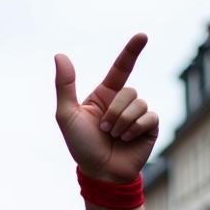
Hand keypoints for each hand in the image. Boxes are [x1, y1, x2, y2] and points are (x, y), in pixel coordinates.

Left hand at [54, 35, 158, 183]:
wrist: (100, 173)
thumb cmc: (81, 146)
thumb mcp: (67, 115)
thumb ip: (65, 86)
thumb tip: (60, 55)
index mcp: (105, 96)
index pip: (121, 68)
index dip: (132, 51)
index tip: (142, 36)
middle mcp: (123, 103)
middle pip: (129, 90)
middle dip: (114, 111)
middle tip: (104, 130)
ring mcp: (138, 115)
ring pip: (139, 103)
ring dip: (122, 122)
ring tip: (114, 137)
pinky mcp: (150, 128)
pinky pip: (149, 117)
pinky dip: (135, 129)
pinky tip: (127, 140)